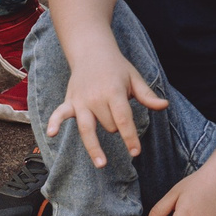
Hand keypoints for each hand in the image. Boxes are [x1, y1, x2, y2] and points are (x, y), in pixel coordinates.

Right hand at [47, 53, 169, 169]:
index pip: (123, 119)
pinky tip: (51, 134)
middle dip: (116, 127)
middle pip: (108, 126)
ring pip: (87, 128)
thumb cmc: (117, 67)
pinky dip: (54, 122)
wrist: (92, 52)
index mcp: (114, 92)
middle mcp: (96, 98)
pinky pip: (60, 114)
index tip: (136, 152)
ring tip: (102, 164)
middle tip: (117, 111)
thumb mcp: (135, 78)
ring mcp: (80, 100)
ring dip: (94, 147)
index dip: (130, 137)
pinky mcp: (69, 101)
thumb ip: (147, 95)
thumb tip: (165, 106)